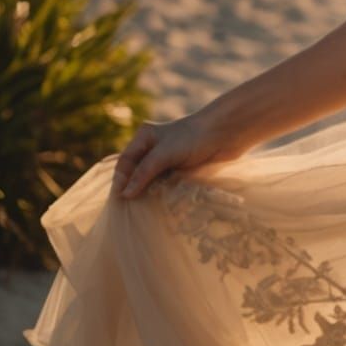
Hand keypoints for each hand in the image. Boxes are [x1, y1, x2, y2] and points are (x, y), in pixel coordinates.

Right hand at [109, 106, 251, 200]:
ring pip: (151, 181)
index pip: (125, 162)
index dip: (120, 180)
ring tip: (141, 211)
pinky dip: (162, 195)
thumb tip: (124, 195)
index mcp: (145, 138)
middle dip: (134, 189)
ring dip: (148, 194)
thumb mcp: (163, 154)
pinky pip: (166, 185)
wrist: (226, 134)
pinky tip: (159, 206)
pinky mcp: (181, 170)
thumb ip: (144, 173)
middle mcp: (154, 149)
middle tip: (128, 210)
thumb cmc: (193, 137)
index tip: (118, 200)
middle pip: (137, 173)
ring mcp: (168, 160)